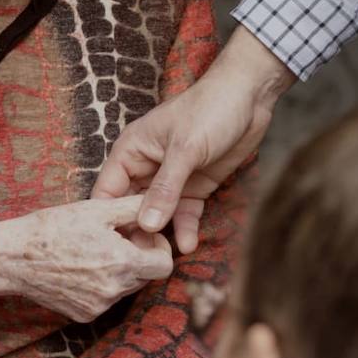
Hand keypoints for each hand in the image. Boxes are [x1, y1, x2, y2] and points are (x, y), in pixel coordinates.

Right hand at [0, 194, 172, 321]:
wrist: (13, 258)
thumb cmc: (53, 229)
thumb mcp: (96, 210)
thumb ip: (133, 208)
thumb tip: (157, 205)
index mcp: (123, 263)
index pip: (165, 265)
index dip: (159, 247)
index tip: (143, 236)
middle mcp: (115, 290)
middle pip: (146, 277)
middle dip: (139, 257)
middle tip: (118, 239)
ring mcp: (100, 306)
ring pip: (126, 288)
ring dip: (121, 271)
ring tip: (96, 251)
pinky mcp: (85, 315)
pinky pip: (105, 300)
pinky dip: (101, 284)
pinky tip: (81, 267)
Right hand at [92, 27, 293, 253]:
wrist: (250, 96)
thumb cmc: (209, 109)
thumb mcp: (185, 149)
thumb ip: (165, 189)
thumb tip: (145, 225)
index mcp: (130, 152)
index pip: (107, 191)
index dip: (107, 219)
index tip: (110, 247)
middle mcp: (145, 168)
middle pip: (130, 208)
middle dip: (135, 233)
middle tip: (140, 260)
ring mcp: (170, 180)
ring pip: (157, 215)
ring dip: (160, 236)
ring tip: (163, 259)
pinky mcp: (194, 187)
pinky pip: (184, 214)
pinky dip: (185, 229)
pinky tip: (188, 245)